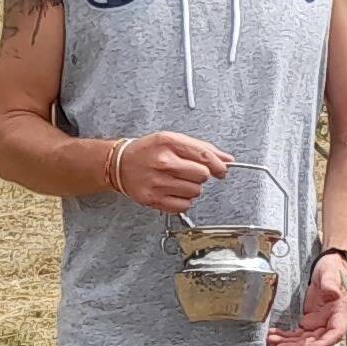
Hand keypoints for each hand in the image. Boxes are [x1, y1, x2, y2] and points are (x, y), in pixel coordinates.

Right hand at [110, 132, 230, 213]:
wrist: (119, 164)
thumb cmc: (147, 151)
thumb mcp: (172, 140)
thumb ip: (201, 148)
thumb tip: (227, 159)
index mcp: (168, 142)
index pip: (204, 156)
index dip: (219, 165)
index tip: (222, 169)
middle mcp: (162, 162)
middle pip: (203, 175)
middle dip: (200, 175)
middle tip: (187, 172)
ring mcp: (157, 182)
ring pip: (195, 192)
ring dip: (191, 188)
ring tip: (176, 180)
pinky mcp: (153, 199)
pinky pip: (184, 205)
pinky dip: (183, 201)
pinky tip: (172, 191)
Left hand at [270, 254, 346, 345]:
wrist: (328, 267)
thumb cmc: (332, 269)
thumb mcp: (331, 272)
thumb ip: (331, 283)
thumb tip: (332, 293)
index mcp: (340, 312)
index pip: (335, 333)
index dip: (322, 344)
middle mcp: (330, 321)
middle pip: (316, 340)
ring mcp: (319, 323)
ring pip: (304, 340)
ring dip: (288, 343)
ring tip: (272, 340)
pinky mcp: (309, 322)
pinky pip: (297, 334)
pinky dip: (286, 336)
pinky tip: (274, 334)